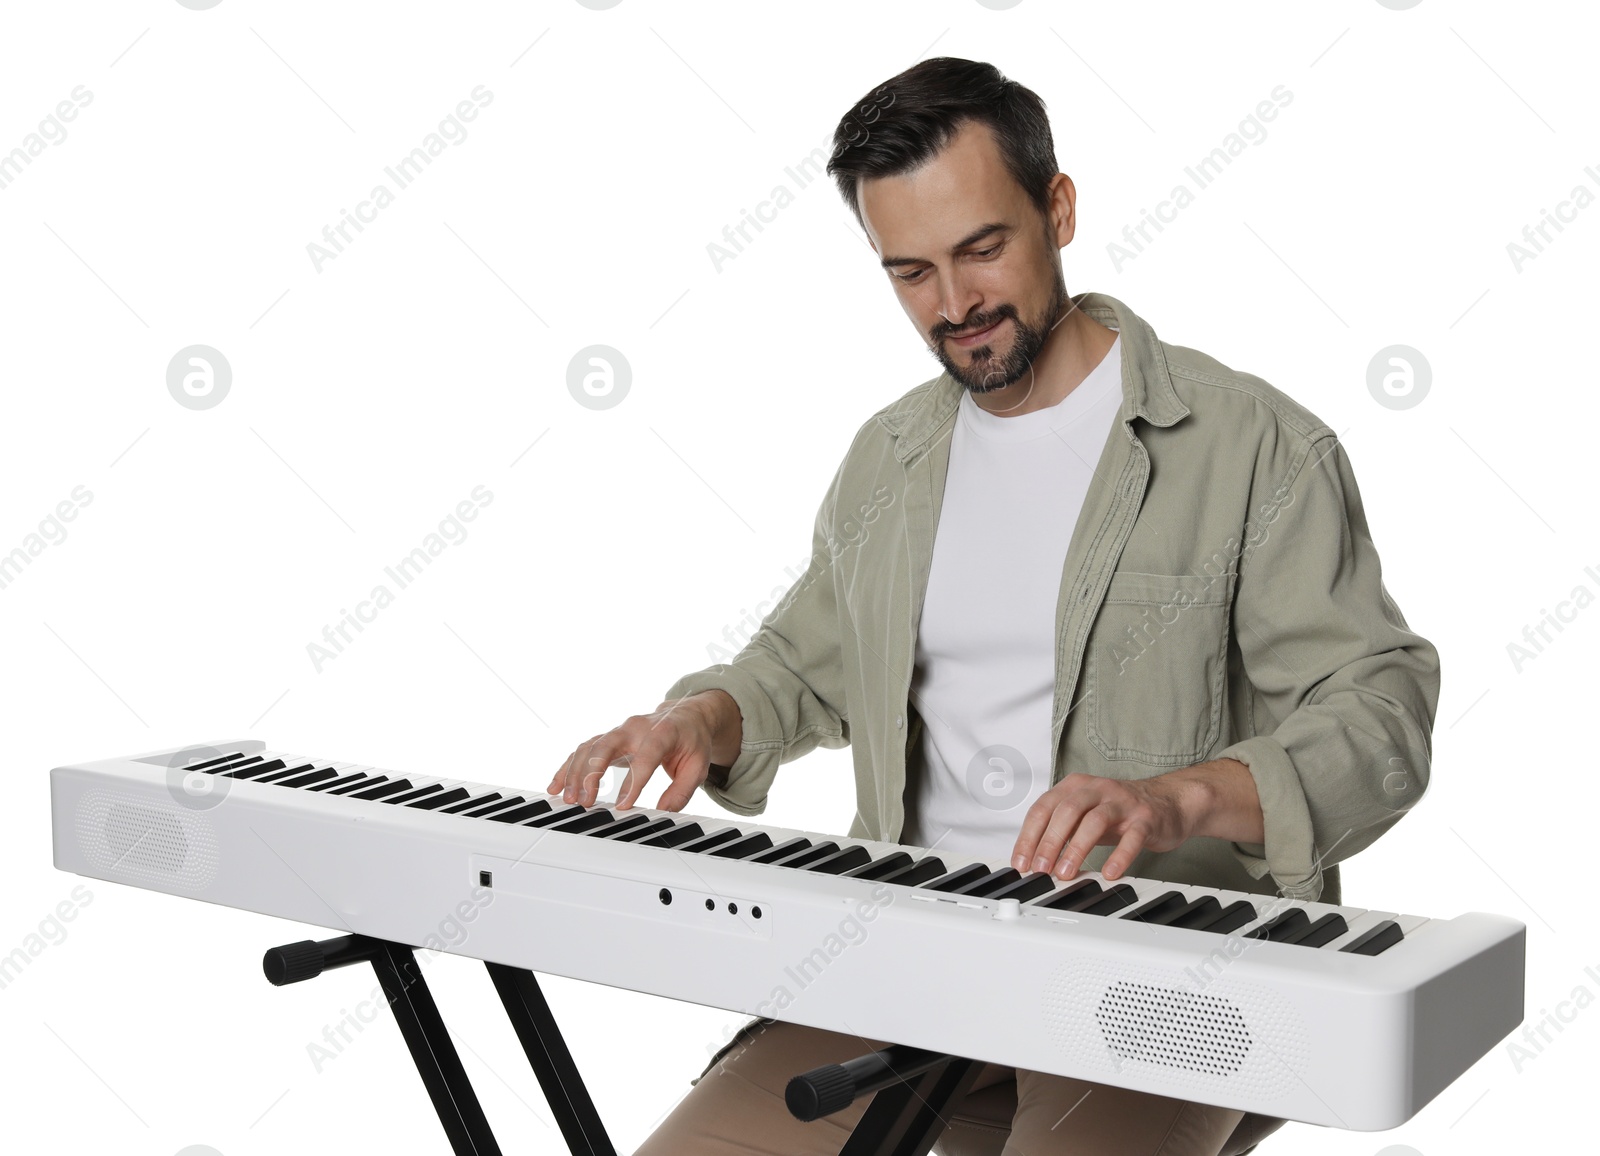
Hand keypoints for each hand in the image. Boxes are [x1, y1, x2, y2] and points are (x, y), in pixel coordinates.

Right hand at [546, 694, 730, 811]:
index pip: (645, 756)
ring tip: (569, 799)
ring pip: (589, 748)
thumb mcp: (698, 766)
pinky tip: (556, 785)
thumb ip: (681, 791)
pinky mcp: (608, 738)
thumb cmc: (691, 741)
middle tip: (585, 801)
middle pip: (606, 746)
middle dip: (592, 773)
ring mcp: (619, 731)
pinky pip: (583, 750)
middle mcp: (635, 727)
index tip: (623, 806)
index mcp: (662, 732)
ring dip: (576, 773)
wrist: (685, 716)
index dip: (633, 781)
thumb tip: (663, 813)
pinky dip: (568, 767)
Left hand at [1010, 771, 1197, 881]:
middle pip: (1065, 811)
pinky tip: (1110, 873)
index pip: (1043, 808)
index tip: (1021, 862)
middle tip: (1040, 870)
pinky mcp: (1145, 818)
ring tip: (1066, 873)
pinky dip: (1119, 856)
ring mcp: (1122, 802)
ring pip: (1094, 821)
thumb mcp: (1083, 815)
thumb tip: (1034, 860)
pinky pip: (1132, 836)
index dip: (1029, 836)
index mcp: (1075, 786)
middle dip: (1049, 842)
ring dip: (1076, 849)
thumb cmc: (1118, 811)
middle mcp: (1096, 789)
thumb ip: (1060, 832)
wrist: (1166, 801)